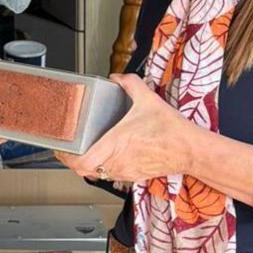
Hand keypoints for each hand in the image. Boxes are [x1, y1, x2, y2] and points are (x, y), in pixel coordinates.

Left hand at [55, 74, 194, 183]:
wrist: (191, 149)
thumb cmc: (171, 130)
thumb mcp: (148, 99)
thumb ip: (130, 83)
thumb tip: (117, 76)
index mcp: (116, 144)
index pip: (83, 162)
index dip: (67, 157)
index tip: (61, 147)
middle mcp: (118, 161)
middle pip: (84, 170)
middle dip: (72, 160)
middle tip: (67, 147)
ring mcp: (125, 171)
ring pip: (96, 174)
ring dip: (87, 164)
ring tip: (82, 150)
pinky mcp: (134, 176)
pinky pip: (110, 175)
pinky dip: (102, 167)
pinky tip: (104, 155)